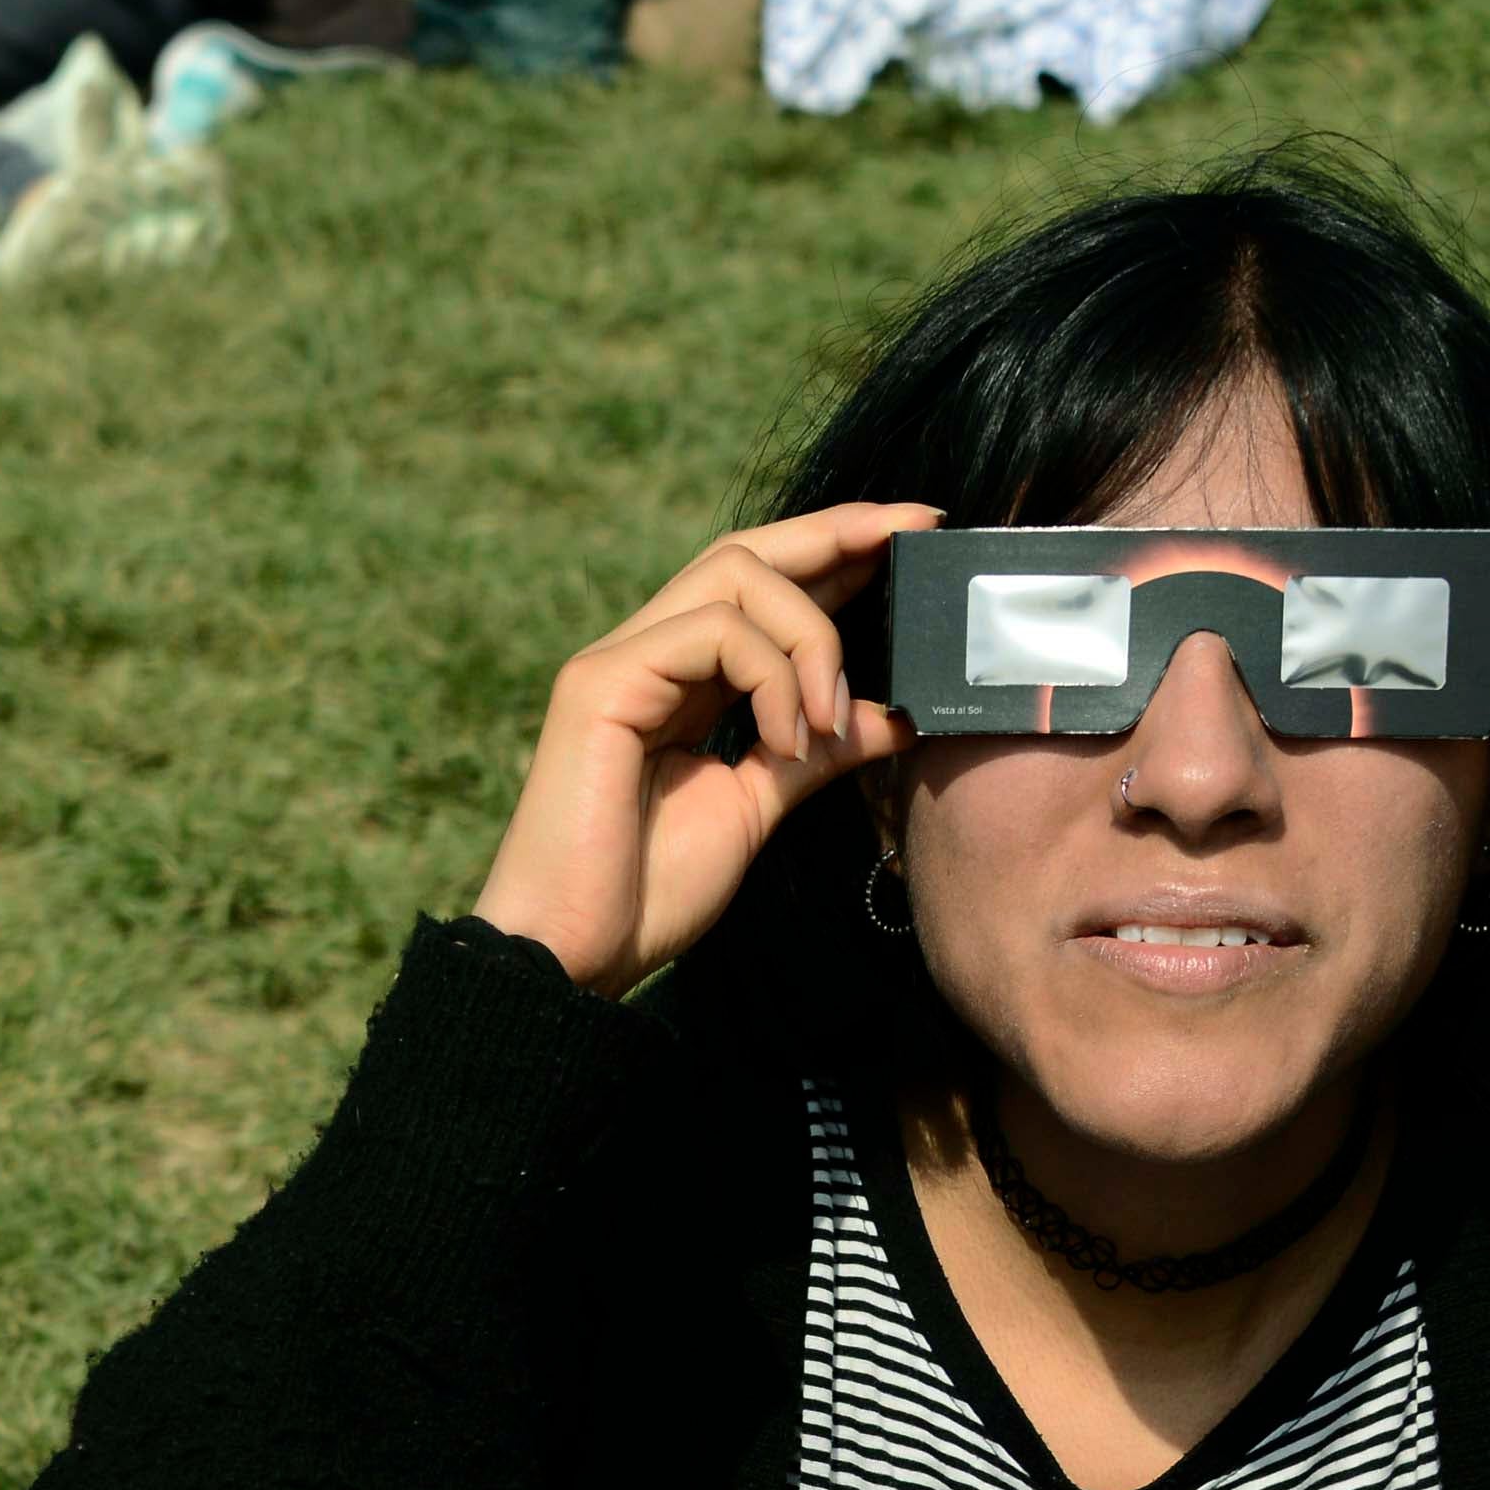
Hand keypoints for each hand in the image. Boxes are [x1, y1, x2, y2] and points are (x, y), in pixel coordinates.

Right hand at [471, 502, 933, 998]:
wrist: (572, 956)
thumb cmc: (647, 894)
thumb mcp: (756, 808)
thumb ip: (816, 753)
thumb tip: (896, 716)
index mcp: (677, 682)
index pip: (760, 585)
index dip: (837, 548)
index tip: (916, 536)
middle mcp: (643, 655)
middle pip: (744, 552)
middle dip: (838, 532)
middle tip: (914, 535)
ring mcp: (617, 662)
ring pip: (735, 575)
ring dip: (810, 637)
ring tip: (830, 716)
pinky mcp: (600, 683)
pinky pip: (709, 631)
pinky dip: (771, 674)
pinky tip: (787, 737)